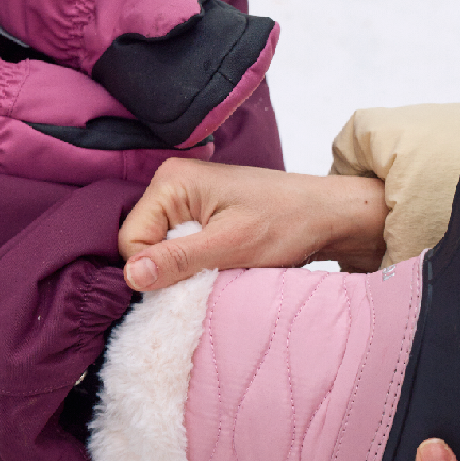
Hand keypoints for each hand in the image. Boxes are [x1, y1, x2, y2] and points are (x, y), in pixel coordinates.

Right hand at [117, 159, 387, 290]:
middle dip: (169, 267)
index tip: (191, 278)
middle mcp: (172, 183)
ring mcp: (185, 197)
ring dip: (185, 267)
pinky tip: (220, 261)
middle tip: (209, 271)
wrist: (328, 215)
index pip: (131, 239)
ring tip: (219, 264)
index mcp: (172, 181)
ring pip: (160, 248)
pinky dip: (196, 261)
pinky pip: (179, 245)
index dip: (154, 269)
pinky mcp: (200, 211)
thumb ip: (178, 260)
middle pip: (142, 242)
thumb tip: (131, 276)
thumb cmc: (286, 223)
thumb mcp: (229, 247)